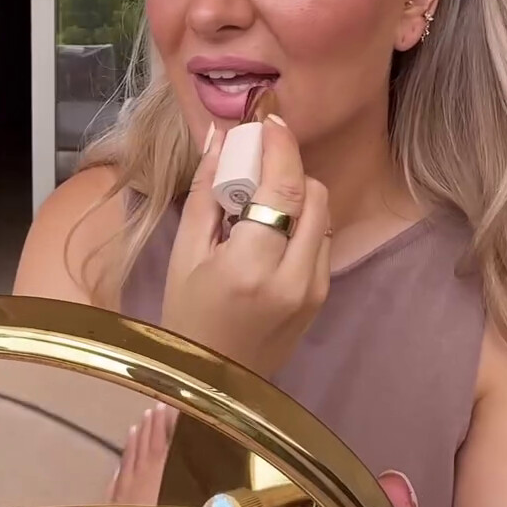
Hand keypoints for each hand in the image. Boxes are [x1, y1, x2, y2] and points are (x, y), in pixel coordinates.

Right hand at [161, 117, 330, 378]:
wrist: (212, 387)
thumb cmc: (186, 318)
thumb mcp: (184, 254)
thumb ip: (206, 191)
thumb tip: (220, 137)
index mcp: (251, 267)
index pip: (284, 188)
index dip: (281, 145)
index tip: (269, 119)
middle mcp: (293, 279)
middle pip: (313, 195)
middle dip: (288, 170)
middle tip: (255, 167)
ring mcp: (313, 291)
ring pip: (322, 216)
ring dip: (296, 197)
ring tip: (258, 206)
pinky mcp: (321, 299)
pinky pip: (320, 242)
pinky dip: (300, 226)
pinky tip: (268, 235)